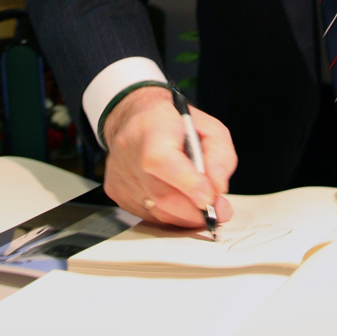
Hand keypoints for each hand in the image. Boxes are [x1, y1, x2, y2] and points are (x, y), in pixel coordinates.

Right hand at [102, 86, 236, 227]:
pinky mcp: (116, 191)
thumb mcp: (209, 128)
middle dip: (195, 210)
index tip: (210, 198)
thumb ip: (220, 156)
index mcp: (151, 128)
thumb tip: (218, 188)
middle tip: (219, 210)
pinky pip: (147, 215)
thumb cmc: (175, 123)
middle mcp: (129, 152)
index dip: (188, 183)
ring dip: (185, 216)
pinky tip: (180, 204)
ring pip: (156, 211)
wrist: (139, 119)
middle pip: (161, 195)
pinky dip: (170, 215)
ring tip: (202, 207)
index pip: (161, 160)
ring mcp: (119, 174)